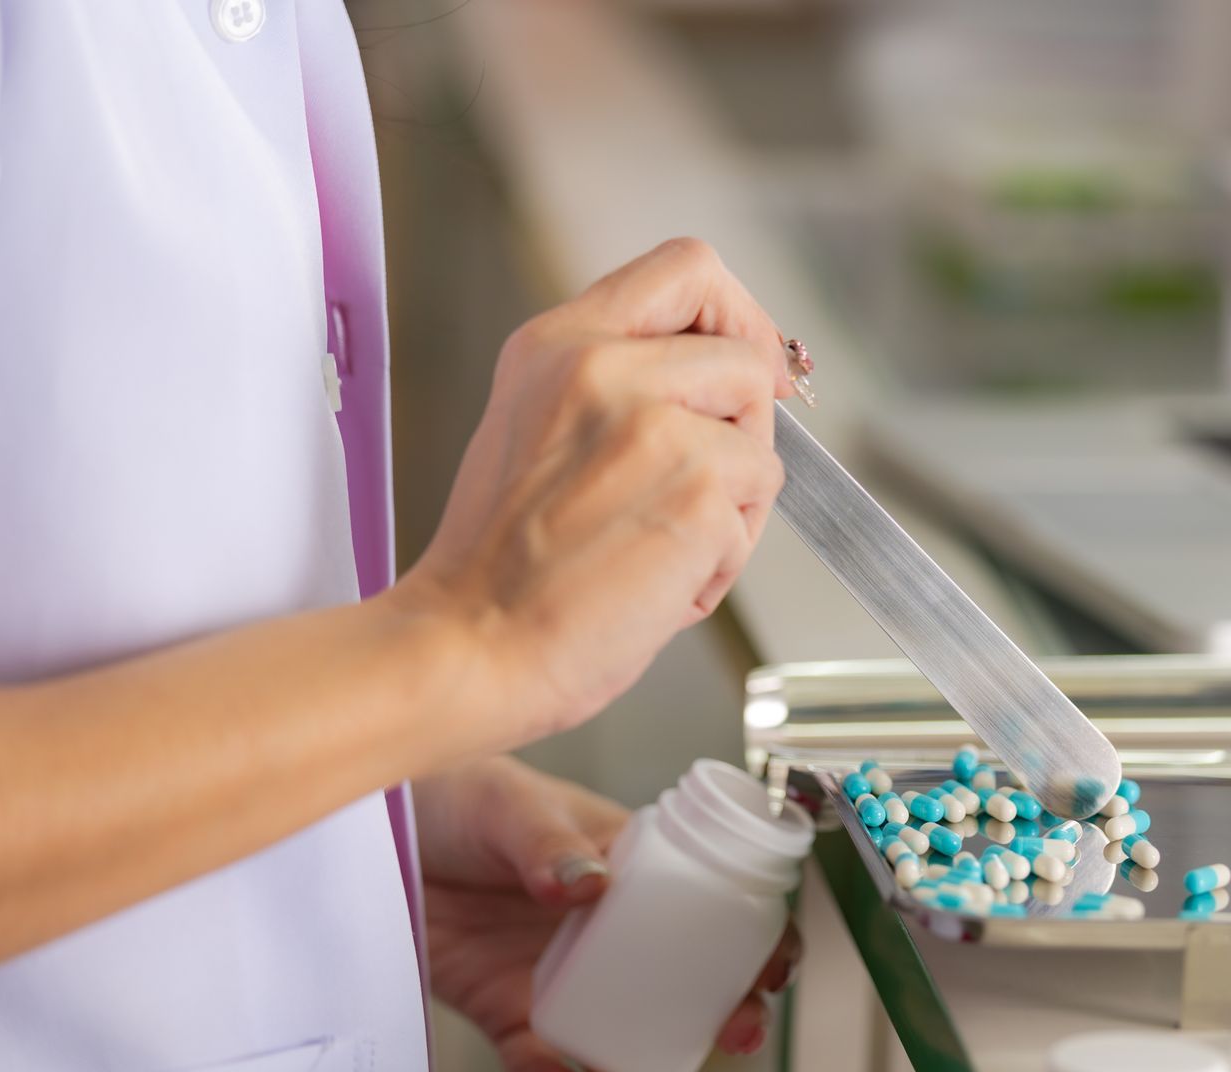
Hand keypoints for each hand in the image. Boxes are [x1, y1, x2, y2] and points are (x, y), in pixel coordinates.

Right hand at [389, 238, 793, 758]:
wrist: (468, 645)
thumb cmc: (502, 567)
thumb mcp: (538, 426)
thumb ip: (620, 383)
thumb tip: (733, 373)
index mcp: (560, 343)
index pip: (687, 267)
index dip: (741, 315)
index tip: (750, 366)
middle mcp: (604, 369)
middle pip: (748, 360)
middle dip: (741, 435)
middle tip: (682, 494)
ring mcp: (655, 425)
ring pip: (761, 449)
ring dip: (731, 509)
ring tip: (655, 546)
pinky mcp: (696, 490)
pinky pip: (752, 518)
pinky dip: (720, 564)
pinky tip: (654, 583)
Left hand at [415, 755, 800, 1071]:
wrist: (372, 832)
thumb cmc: (455, 794)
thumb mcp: (511, 805)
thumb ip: (550, 844)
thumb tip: (588, 883)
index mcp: (632, 869)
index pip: (714, 906)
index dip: (757, 942)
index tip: (774, 970)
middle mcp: (607, 931)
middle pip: (686, 987)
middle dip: (718, 1022)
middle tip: (731, 1038)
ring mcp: (561, 976)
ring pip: (621, 1039)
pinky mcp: (506, 1011)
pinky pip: (539, 1063)